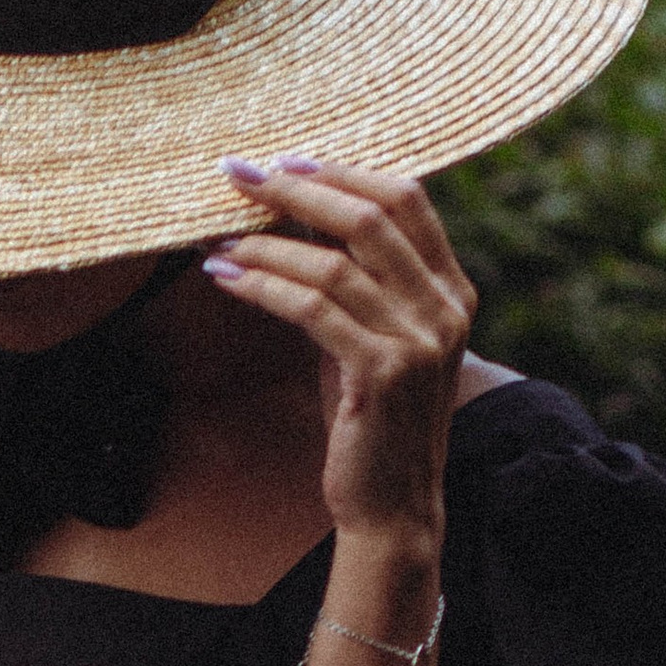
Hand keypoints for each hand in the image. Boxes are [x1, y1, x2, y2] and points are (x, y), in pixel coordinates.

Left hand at [204, 156, 474, 562]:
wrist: (391, 506)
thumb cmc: (370, 422)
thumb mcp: (369, 340)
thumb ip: (353, 284)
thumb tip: (292, 220)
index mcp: (451, 288)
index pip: (406, 197)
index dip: (342, 170)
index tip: (284, 159)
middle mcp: (445, 307)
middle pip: (370, 215)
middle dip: (298, 188)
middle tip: (239, 176)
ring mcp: (419, 340)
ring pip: (335, 262)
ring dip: (265, 243)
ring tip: (214, 238)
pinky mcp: (382, 373)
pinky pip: (313, 309)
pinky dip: (263, 286)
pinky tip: (223, 279)